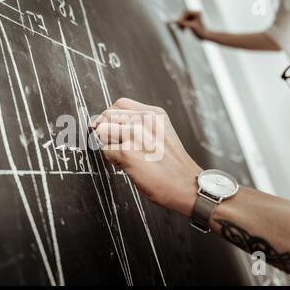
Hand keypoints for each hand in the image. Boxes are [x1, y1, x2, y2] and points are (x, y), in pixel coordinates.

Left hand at [93, 98, 202, 216]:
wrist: (187, 185)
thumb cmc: (173, 165)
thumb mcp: (161, 132)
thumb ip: (140, 124)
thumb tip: (110, 123)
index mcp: (153, 113)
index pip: (119, 104)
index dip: (112, 118)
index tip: (114, 130)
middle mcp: (144, 120)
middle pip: (107, 115)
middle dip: (108, 130)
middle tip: (121, 146)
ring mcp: (135, 134)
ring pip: (102, 131)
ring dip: (109, 144)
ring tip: (125, 156)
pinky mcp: (127, 152)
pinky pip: (106, 151)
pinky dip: (113, 160)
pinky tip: (129, 166)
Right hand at [176, 10, 208, 39]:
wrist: (205, 36)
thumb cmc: (200, 31)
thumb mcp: (192, 27)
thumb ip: (184, 23)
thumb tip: (176, 21)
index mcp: (197, 13)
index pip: (187, 12)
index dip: (182, 17)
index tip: (180, 24)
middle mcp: (195, 13)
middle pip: (184, 15)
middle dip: (181, 21)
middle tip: (179, 28)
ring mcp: (193, 17)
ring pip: (183, 19)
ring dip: (181, 24)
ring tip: (182, 30)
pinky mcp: (191, 21)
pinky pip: (184, 22)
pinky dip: (182, 25)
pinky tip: (183, 30)